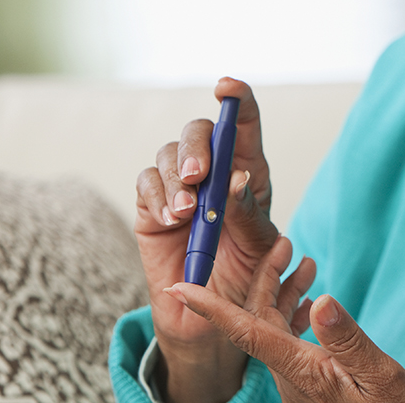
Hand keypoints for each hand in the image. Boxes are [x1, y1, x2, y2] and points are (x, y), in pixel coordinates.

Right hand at [134, 77, 280, 402]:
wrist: (211, 316)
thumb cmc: (244, 276)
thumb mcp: (258, 248)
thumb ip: (247, 214)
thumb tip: (234, 179)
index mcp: (247, 170)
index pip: (243, 123)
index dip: (237, 99)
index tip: (226, 87)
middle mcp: (213, 170)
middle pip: (199, 132)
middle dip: (196, 147)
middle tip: (198, 176)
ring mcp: (180, 184)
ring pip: (168, 155)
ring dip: (175, 180)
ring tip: (185, 215)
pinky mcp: (152, 204)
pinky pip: (146, 183)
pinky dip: (156, 197)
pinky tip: (170, 220)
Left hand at [165, 238, 404, 402]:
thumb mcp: (380, 376)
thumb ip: (348, 341)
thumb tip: (321, 301)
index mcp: (301, 368)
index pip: (246, 330)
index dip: (211, 308)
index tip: (180, 289)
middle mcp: (290, 372)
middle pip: (259, 317)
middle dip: (264, 276)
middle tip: (282, 242)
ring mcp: (297, 377)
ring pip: (273, 326)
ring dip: (283, 290)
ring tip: (303, 260)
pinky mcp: (307, 379)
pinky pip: (288, 339)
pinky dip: (295, 312)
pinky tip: (311, 302)